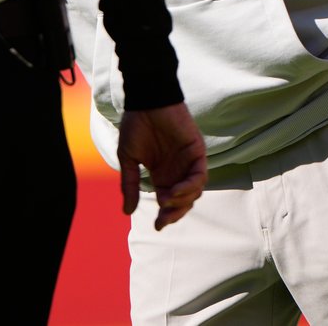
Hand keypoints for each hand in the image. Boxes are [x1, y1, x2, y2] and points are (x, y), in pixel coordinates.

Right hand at [117, 102, 206, 229]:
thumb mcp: (129, 158)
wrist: (147, 101)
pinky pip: (200, 176)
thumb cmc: (136, 125)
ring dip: (182, 201)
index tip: (156, 226)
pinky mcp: (197, 152)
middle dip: (175, 214)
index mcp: (162, 174)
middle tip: (162, 219)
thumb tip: (127, 212)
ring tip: (166, 199)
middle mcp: (177, 171)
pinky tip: (175, 190)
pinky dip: (190, 186)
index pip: (168, 202)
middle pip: (184, 201)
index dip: (165, 216)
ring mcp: (188, 163)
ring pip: (194, 192)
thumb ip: (130, 184)